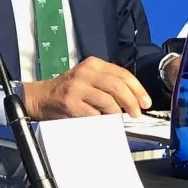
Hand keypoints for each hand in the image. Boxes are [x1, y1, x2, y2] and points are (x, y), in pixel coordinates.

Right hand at [24, 57, 151, 118]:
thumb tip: (134, 99)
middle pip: (117, 86)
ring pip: (108, 101)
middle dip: (131, 102)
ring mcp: (77, 87)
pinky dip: (102, 121)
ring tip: (119, 119)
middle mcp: (86, 72)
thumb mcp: (89, 79)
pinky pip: (94, 114)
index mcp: (94, 64)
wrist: (41, 97)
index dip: (137, 89)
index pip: (122, 74)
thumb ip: (108, 84)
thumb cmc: (69, 91)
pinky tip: (103, 123)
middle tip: (136, 113)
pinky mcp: (71, 103)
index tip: (145, 102)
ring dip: (117, 114)